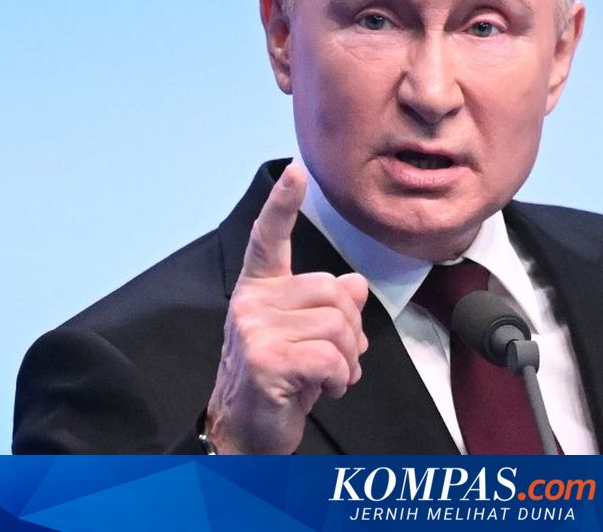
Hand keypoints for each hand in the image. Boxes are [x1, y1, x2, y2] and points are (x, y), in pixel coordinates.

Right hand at [204, 164, 369, 453]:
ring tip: (328, 377)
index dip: (283, 204)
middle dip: (350, 331)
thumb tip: (354, 284)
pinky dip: (340, 379)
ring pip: (338, 325)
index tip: (295, 170)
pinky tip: (323, 390)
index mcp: (259, 290)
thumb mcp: (307, 338)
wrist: (248, 433)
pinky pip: (331, 357)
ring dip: (348, 360)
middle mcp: (251, 303)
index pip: (270, 238)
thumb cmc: (279, 383)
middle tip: (336, 359)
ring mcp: (254, 330)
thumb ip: (328, 306)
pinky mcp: (265, 360)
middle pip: (334, 292)